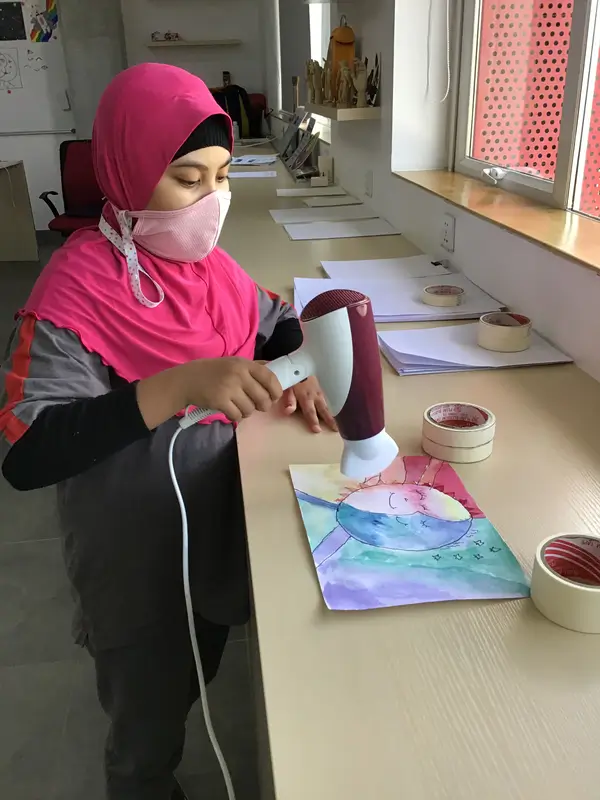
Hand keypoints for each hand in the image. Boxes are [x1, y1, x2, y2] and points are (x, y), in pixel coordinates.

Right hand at [137, 358, 282, 429]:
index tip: (274, 396)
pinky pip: (237, 415)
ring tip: (239, 407)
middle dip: (263, 406)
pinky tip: (229, 410)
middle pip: (263, 398)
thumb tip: (275, 372)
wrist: (187, 380)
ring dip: (247, 412)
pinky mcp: (220, 401)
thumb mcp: (233, 363)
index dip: (276, 390)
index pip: (270, 377)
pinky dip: (235, 416)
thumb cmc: (212, 372)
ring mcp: (229, 388)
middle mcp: (238, 374)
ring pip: (250, 409)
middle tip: (257, 406)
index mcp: (244, 364)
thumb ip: (253, 368)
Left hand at [282, 376, 337, 433]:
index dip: (313, 421)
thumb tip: (289, 412)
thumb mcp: (287, 386)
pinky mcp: (320, 388)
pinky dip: (331, 406)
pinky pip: (327, 399)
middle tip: (336, 430)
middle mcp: (315, 395)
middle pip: (323, 410)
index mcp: (305, 397)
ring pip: (327, 404)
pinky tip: (334, 411)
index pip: (310, 412)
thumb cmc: (292, 376)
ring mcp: (319, 391)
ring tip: (338, 423)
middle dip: (330, 420)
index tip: (318, 430)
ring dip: (332, 414)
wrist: (300, 362)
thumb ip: (289, 399)